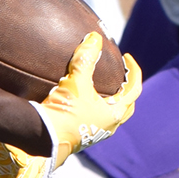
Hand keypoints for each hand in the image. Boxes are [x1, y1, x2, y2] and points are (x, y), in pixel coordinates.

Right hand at [0, 32, 141, 177]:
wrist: (43, 140)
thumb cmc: (65, 112)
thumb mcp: (76, 82)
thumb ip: (86, 58)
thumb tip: (94, 37)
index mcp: (114, 114)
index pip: (134, 89)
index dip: (134, 71)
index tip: (127, 58)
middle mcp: (109, 126)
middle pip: (126, 106)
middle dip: (127, 90)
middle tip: (121, 76)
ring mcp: (96, 134)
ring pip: (111, 115)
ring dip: (110, 101)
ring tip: (101, 87)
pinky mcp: (82, 137)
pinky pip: (95, 120)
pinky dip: (95, 108)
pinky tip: (81, 101)